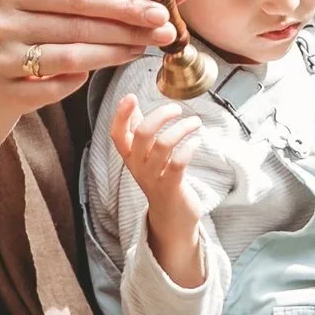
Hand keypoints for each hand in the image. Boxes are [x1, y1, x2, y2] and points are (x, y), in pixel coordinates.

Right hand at [0, 0, 174, 113]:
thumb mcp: (74, 7)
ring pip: (69, 58)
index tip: (162, 11)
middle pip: (78, 27)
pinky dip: (78, 81)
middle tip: (166, 34)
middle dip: (127, 30)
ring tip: (141, 50)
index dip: (123, 4)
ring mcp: (1, 57)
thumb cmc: (44, 27)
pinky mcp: (6, 89)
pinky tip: (94, 73)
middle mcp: (3, 21)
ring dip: (112, 55)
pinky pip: (55, 89)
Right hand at [109, 88, 207, 285]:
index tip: (131, 96)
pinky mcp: (172, 187)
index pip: (117, 134)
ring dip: (181, 128)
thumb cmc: (160, 180)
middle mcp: (138, 167)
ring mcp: (154, 178)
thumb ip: (138, 131)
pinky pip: (178, 163)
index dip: (121, 114)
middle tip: (177, 108)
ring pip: (163, 145)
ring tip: (194, 121)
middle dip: (160, 115)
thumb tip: (132, 104)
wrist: (171, 218)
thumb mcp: (144, 156)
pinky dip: (189, 147)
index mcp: (130, 157)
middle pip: (142, 134)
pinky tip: (197, 140)